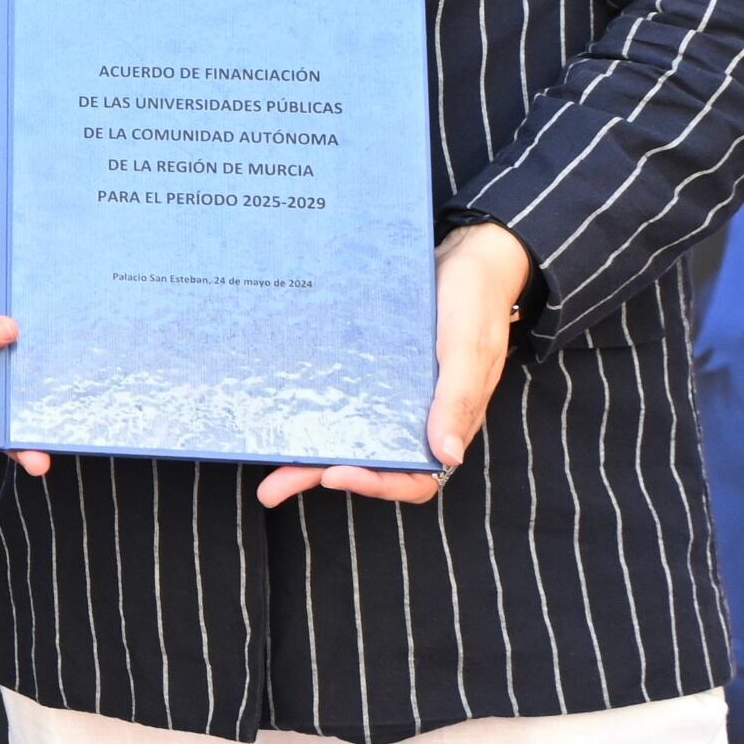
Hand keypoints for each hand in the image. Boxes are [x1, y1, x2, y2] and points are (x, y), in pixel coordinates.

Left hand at [256, 220, 528, 508]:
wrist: (467, 256)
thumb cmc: (476, 303)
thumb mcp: (469, 348)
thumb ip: (458, 399)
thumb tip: (447, 456)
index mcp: (448, 423)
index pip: (416, 478)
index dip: (378, 485)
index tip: (336, 474)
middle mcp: (416, 417)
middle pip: (370, 464)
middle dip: (320, 476)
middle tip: (273, 487)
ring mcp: (392, 396)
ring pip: (349, 436)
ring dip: (308, 454)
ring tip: (266, 466)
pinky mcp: (372, 372)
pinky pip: (342, 399)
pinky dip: (315, 411)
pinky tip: (281, 410)